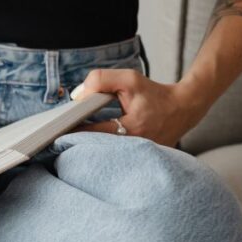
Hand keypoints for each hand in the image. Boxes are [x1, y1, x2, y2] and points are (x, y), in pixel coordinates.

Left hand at [69, 68, 208, 147]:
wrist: (183, 109)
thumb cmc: (155, 94)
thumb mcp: (129, 79)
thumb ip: (101, 80)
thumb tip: (78, 96)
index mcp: (132, 130)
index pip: (91, 133)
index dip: (73, 129)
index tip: (58, 126)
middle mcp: (134, 149)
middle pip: (93, 149)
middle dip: (76, 140)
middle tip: (59, 133)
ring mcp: (136, 159)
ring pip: (101, 156)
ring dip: (86, 146)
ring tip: (73, 137)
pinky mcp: (136, 162)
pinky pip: (111, 158)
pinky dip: (100, 150)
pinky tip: (91, 142)